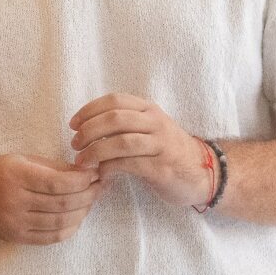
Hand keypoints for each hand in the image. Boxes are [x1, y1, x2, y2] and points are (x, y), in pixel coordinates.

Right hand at [0, 153, 100, 243]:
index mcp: (16, 175)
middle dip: (88, 195)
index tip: (95, 174)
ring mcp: (15, 222)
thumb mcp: (24, 160)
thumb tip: (87, 173)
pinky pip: (51, 237)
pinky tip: (78, 217)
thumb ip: (55, 167)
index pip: (58, 183)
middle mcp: (14, 200)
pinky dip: (70, 228)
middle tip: (100, 186)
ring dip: (83, 212)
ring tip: (92, 201)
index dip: (82, 181)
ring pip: (60, 222)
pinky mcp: (17, 237)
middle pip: (62, 204)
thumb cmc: (0, 172)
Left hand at [68, 93, 213, 206]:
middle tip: (74, 144)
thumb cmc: (167, 150)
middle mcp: (156, 123)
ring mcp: (161, 145)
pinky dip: (110, 168)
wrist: (202, 172)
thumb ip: (124, 124)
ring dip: (96, 151)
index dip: (89, 110)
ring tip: (81, 161)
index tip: (73, 124)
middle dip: (89, 131)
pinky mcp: (162, 168)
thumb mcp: (149, 128)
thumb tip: (87, 126)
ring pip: (121, 141)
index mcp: (149, 110)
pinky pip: (130, 164)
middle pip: (115, 119)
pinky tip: (101, 174)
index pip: (115, 100)